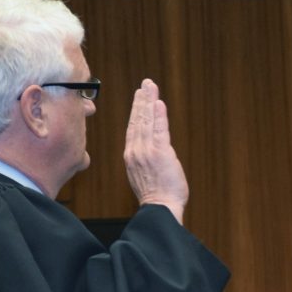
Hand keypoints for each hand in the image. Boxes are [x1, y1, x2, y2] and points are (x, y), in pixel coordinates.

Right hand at [124, 79, 188, 224]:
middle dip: (142, 100)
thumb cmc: (156, 196)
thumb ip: (146, 159)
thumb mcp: (144, 174)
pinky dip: (158, 115)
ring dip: (149, 101)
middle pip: (138, 120)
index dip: (135, 111)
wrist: (159, 207)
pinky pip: (159, 130)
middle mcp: (136, 151)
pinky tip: (158, 102)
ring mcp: (147, 151)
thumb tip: (152, 153)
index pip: (133, 128)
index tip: (139, 97)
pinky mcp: (160, 153)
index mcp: (131, 156)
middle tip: (145, 84)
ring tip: (151, 86)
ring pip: (147, 121)